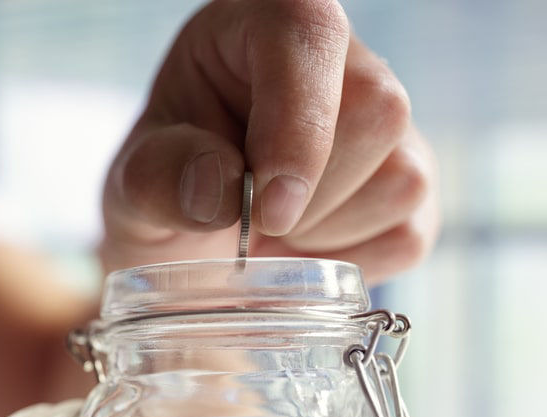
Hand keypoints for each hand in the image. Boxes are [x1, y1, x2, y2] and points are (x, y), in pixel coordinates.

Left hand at [101, 0, 438, 284]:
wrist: (192, 239)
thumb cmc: (166, 185)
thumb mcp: (132, 182)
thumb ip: (158, 178)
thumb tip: (216, 188)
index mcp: (265, 22)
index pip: (309, 38)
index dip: (297, 126)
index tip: (266, 208)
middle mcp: (341, 59)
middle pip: (377, 113)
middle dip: (306, 197)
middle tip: (245, 223)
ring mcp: (390, 125)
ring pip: (401, 179)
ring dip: (323, 234)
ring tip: (269, 231)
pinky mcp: (414, 186)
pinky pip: (408, 233)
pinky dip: (348, 262)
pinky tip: (302, 248)